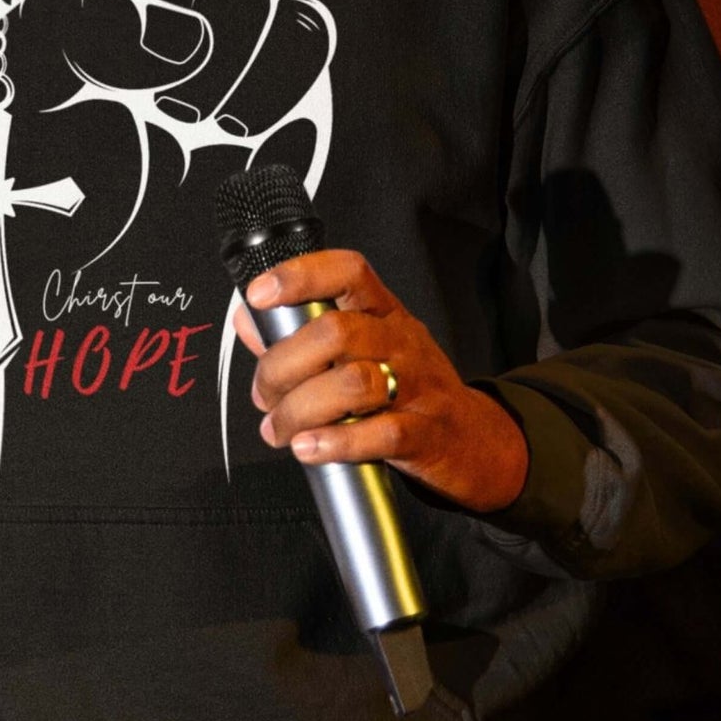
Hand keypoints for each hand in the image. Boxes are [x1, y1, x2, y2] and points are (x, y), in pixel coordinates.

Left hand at [0, 0, 334, 261]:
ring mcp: (206, 39)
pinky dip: (269, 80)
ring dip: (213, 51)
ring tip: (180, 118)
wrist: (90, 280)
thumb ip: (53, 30)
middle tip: (134, 90)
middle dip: (147, 19)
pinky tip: (229, 130)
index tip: (72, 43)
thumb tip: (174, 32)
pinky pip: (299, 33)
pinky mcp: (271, 83)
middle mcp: (131, 4)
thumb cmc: (30, 196)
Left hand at [235, 250, 529, 512]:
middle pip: (335, 333)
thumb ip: (299, 335)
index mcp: (382, 312)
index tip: (259, 294)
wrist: (474, 440)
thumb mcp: (361, 350)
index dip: (300, 275)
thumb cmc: (406, 388)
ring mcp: (418, 386)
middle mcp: (401, 341)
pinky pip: (380, 433)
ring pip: (352, 383)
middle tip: (263, 396)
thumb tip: (246, 321)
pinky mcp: (426, 434)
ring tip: (280, 430)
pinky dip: (335, 442)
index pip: (347, 272)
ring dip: (299, 410)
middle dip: (282, 366)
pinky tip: (309, 448)